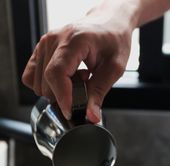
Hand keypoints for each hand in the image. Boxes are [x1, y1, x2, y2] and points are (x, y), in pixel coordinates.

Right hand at [22, 1, 136, 121]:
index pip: (56, 73)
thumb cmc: (114, 39)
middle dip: (64, 95)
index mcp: (74, 40)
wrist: (109, 22)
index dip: (62, 97)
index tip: (71, 112)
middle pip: (46, 83)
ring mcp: (44, 43)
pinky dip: (45, 85)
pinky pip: (31, 77)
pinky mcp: (40, 50)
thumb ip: (100, 93)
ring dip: (56, 90)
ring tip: (76, 78)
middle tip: (84, 85)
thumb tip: (90, 116)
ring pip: (37, 84)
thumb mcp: (115, 68)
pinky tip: (63, 78)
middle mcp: (54, 39)